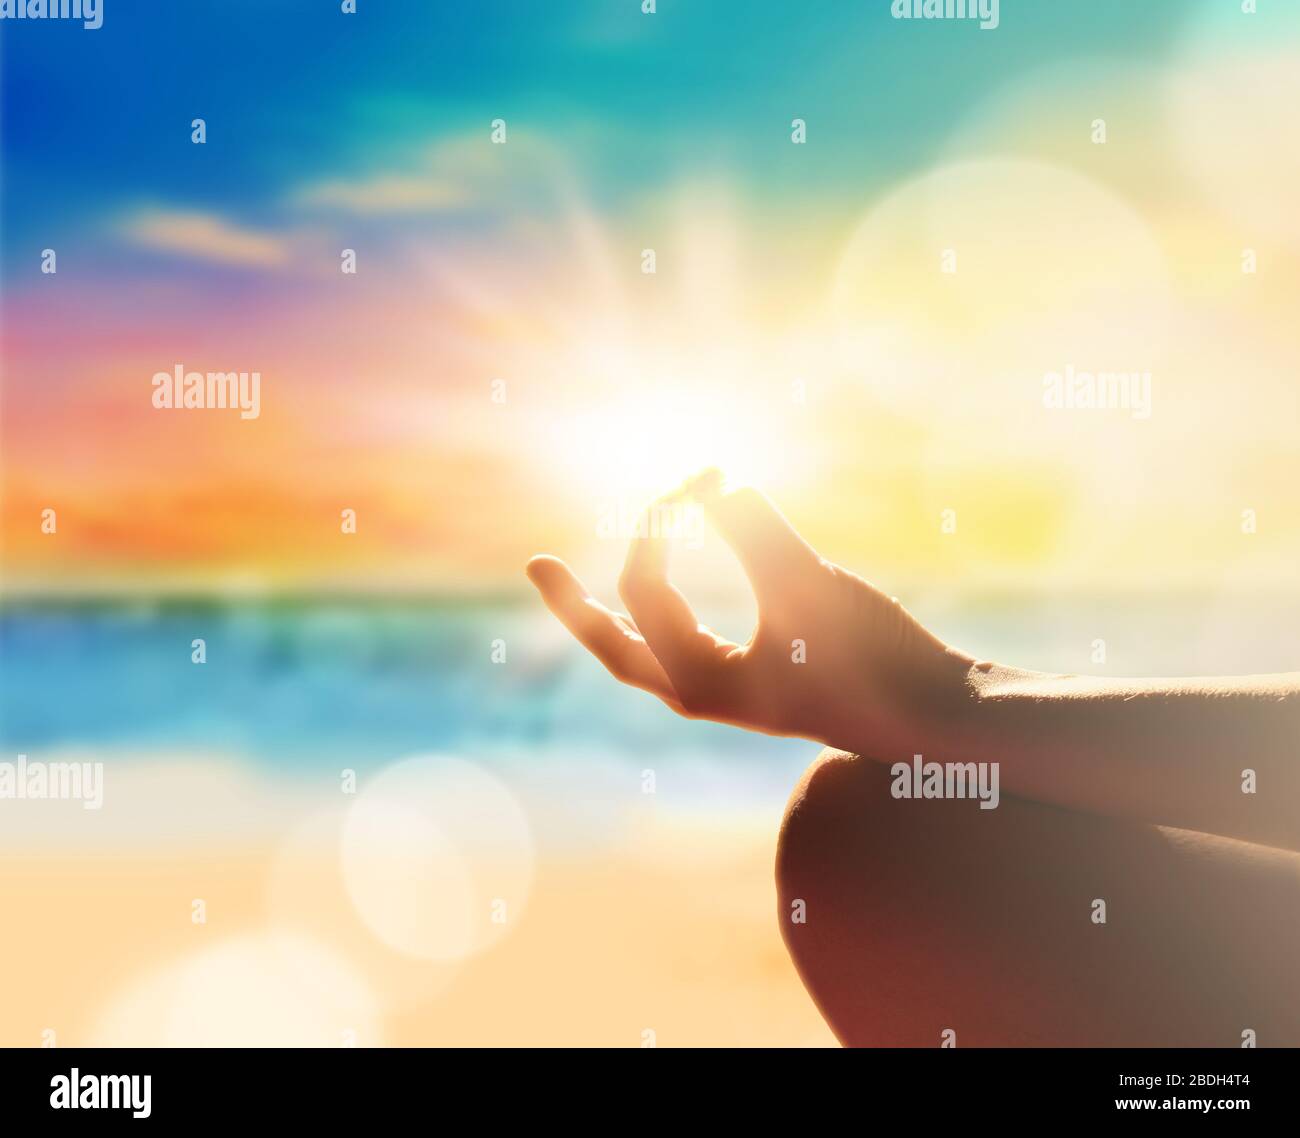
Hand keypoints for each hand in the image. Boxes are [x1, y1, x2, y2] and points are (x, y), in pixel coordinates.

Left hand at [526, 471, 976, 760]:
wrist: (936, 718)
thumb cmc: (876, 660)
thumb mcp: (811, 586)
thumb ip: (754, 532)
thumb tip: (719, 486)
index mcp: (700, 683)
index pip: (645, 587)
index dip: (661, 518)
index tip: (705, 475)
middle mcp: (700, 693)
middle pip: (615, 644)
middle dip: (574, 601)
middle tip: (534, 563)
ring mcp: (725, 692)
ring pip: (645, 649)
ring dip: (613, 610)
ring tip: (569, 581)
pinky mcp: (754, 682)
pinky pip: (684, 644)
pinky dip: (664, 610)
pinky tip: (668, 587)